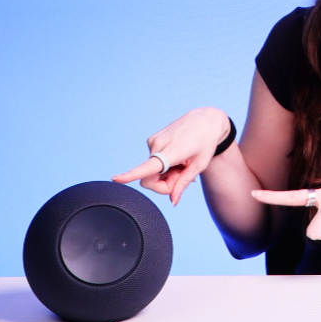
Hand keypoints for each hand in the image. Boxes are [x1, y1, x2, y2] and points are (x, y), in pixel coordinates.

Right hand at [113, 108, 232, 205]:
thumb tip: (173, 201)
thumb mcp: (198, 166)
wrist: (205, 120)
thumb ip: (183, 184)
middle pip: (149, 179)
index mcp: (171, 152)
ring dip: (166, 173)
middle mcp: (157, 145)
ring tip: (182, 162)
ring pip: (151, 170)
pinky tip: (177, 156)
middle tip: (183, 176)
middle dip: (164, 184)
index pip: (147, 168)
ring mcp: (153, 141)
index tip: (115, 179)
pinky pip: (153, 161)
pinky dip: (164, 164)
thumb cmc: (206, 144)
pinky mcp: (152, 139)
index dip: (130, 175)